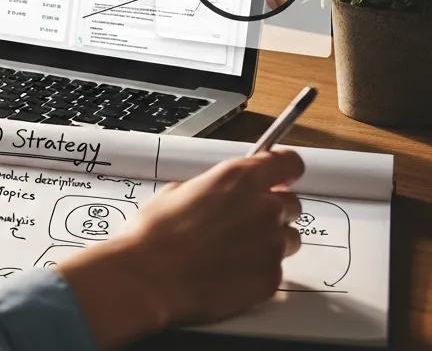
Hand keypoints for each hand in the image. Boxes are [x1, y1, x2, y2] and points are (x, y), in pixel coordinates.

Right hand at [57, 150, 303, 348]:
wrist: (150, 276)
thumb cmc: (156, 232)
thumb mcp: (179, 190)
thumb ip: (214, 189)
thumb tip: (221, 195)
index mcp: (238, 178)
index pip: (288, 162)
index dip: (285, 170)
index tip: (281, 175)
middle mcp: (262, 207)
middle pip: (291, 203)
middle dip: (273, 210)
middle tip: (245, 220)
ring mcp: (271, 244)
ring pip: (288, 238)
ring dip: (270, 240)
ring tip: (236, 249)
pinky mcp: (271, 278)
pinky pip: (276, 268)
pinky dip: (259, 268)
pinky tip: (230, 270)